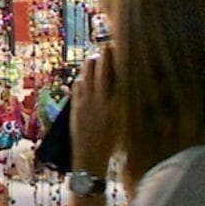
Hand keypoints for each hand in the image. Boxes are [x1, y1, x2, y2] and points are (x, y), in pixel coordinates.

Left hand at [68, 54, 117, 188]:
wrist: (90, 158)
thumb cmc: (111, 145)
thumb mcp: (124, 125)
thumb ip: (125, 106)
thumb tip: (129, 90)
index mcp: (118, 105)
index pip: (120, 76)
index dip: (119, 62)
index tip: (121, 51)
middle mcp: (103, 101)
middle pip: (103, 71)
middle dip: (104, 56)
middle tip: (106, 46)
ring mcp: (87, 103)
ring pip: (88, 76)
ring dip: (90, 64)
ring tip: (93, 57)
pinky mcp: (75, 107)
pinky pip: (78, 86)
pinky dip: (81, 78)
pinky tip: (83, 75)